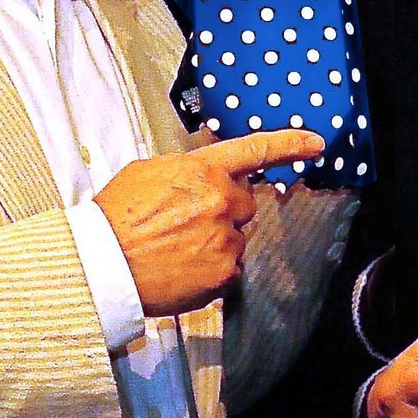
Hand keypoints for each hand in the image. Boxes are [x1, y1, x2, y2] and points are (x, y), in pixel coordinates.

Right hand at [96, 130, 324, 315]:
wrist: (102, 264)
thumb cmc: (115, 219)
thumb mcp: (147, 172)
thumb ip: (185, 170)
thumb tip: (200, 177)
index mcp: (203, 170)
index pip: (255, 150)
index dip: (290, 144)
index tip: (315, 144)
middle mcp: (221, 201)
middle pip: (242, 205)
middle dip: (221, 212)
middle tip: (184, 225)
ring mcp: (225, 238)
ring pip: (234, 239)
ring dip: (214, 243)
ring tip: (175, 250)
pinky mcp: (224, 273)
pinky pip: (230, 269)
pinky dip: (211, 271)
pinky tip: (181, 268)